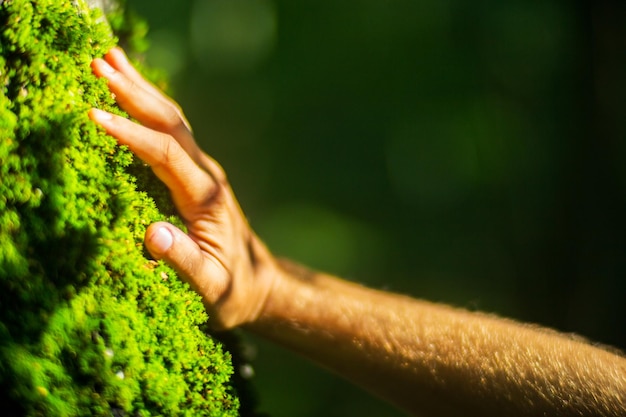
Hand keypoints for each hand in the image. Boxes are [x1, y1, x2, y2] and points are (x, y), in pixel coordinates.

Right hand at [89, 48, 276, 328]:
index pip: (165, 155)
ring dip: (142, 91)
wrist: (261, 286)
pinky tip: (135, 94)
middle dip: (135, 93)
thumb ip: (185, 261)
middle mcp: (207, 176)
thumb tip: (153, 234)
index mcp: (207, 197)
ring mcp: (203, 173)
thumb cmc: (234, 290)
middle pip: (170, 124)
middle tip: (100, 63)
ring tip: (111, 59)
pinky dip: (150, 109)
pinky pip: (172, 134)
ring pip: (172, 122)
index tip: (94, 116)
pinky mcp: (197, 177)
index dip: (130, 134)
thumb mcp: (211, 287)